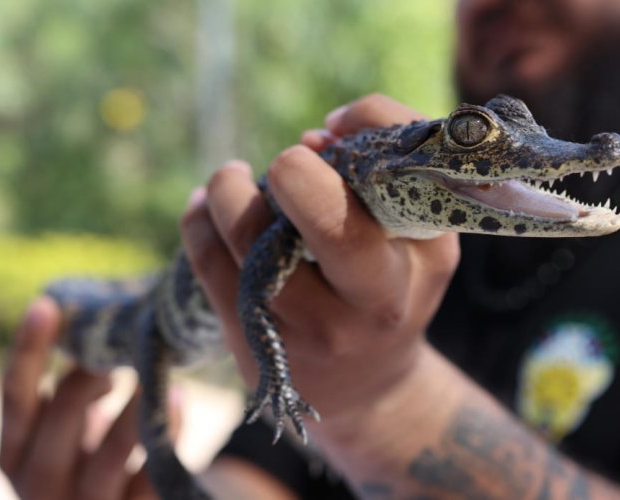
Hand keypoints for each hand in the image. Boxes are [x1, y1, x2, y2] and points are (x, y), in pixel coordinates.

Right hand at [0, 298, 180, 499]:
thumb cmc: (92, 459)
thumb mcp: (68, 429)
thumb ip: (70, 392)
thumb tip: (94, 332)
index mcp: (15, 455)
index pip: (16, 397)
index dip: (29, 350)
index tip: (47, 304)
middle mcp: (39, 486)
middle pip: (62, 414)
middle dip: (92, 369)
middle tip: (120, 344)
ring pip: (113, 450)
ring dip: (137, 403)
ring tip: (156, 373)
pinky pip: (154, 472)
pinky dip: (168, 428)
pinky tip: (178, 398)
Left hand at [180, 94, 459, 425]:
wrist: (364, 385)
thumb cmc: (392, 290)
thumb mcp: (421, 241)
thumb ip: (389, 175)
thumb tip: (316, 137)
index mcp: (415, 267)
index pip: (391, 177)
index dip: (362, 123)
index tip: (334, 126)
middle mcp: (367, 307)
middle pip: (322, 219)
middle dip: (293, 171)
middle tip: (286, 164)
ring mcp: (307, 331)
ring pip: (248, 238)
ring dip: (230, 190)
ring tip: (233, 179)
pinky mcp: (254, 342)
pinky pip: (208, 263)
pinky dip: (199, 219)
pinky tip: (206, 208)